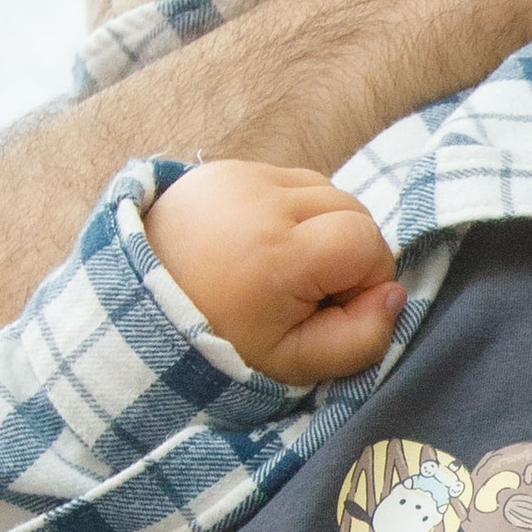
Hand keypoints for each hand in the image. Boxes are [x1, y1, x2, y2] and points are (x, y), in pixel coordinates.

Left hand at [143, 161, 403, 386]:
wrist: (136, 310)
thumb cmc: (220, 343)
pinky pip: (285, 179)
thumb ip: (360, 339)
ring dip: (320, 226)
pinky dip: (288, 210)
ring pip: (323, 189)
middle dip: (347, 250)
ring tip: (284, 266)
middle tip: (308, 290)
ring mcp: (239, 176)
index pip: (366, 241)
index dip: (364, 278)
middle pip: (351, 207)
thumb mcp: (295, 365)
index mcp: (278, 254)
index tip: (329, 307)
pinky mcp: (223, 167)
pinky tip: (260, 243)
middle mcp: (260, 202)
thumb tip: (395, 295)